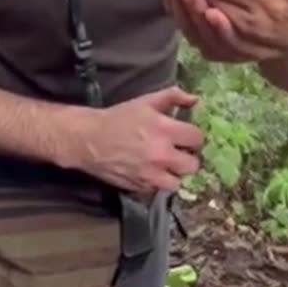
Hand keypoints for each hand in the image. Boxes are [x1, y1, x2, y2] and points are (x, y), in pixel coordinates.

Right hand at [71, 86, 204, 194]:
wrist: (90, 139)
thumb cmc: (119, 118)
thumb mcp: (146, 101)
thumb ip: (174, 97)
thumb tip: (196, 100)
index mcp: (165, 130)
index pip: (197, 139)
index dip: (193, 137)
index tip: (186, 136)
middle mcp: (162, 155)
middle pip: (193, 165)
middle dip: (188, 158)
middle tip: (179, 153)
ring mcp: (151, 175)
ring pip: (178, 182)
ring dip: (174, 174)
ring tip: (166, 166)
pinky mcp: (140, 188)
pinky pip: (159, 190)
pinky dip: (157, 182)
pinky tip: (151, 172)